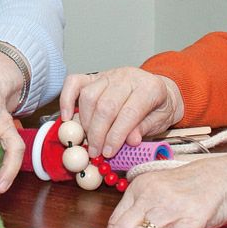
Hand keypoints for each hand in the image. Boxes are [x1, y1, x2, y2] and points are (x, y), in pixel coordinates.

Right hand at [59, 67, 184, 157]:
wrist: (159, 90)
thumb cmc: (159, 108)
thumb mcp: (160, 122)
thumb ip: (144, 129)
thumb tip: (131, 141)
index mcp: (149, 88)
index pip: (129, 112)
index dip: (116, 135)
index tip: (108, 152)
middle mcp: (128, 77)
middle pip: (106, 105)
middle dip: (98, 133)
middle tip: (95, 152)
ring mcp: (109, 75)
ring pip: (89, 96)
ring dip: (85, 122)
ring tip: (89, 140)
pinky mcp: (95, 76)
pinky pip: (74, 82)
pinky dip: (66, 99)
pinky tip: (66, 117)